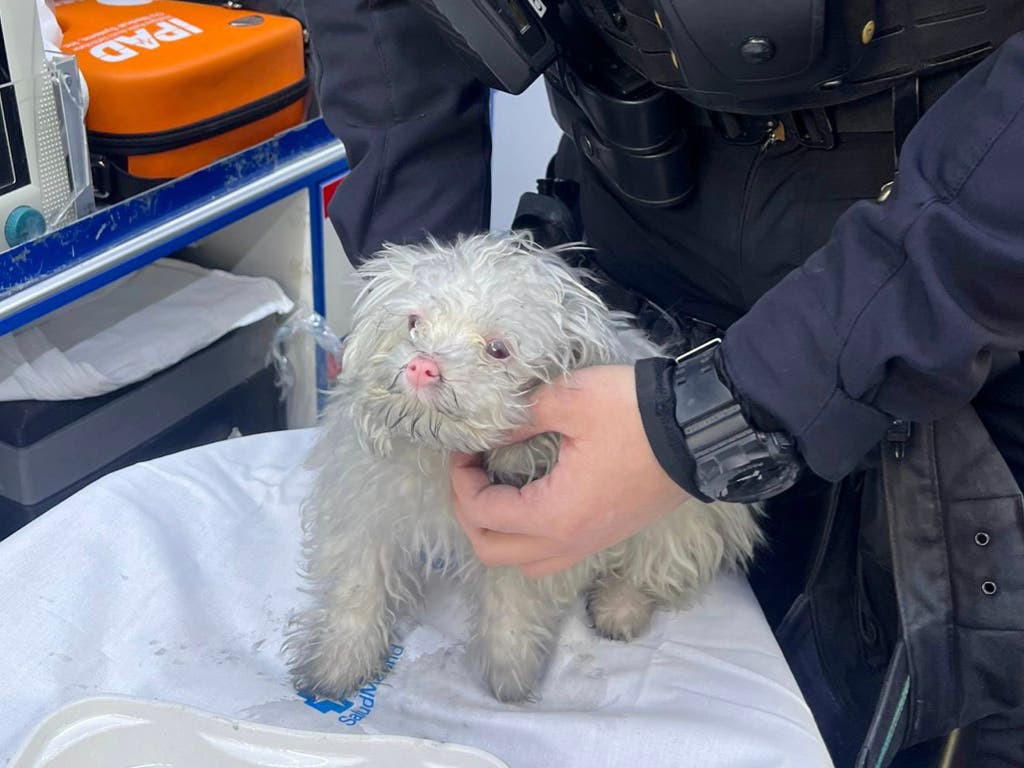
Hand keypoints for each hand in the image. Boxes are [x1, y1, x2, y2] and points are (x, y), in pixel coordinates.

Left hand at [449, 365, 689, 577]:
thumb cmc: (634, 416)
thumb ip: (519, 418)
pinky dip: (528, 537)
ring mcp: (591, 544)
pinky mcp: (606, 536)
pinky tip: (530, 500)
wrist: (698, 432)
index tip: (464, 448)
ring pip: (524, 562)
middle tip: (470, 473)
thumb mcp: (568, 400)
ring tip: (496, 490)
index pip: (482, 514)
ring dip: (499, 532)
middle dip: (470, 513)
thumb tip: (488, 431)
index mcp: (555, 515)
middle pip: (493, 552)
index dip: (460, 480)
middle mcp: (569, 542)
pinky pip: (552, 555)